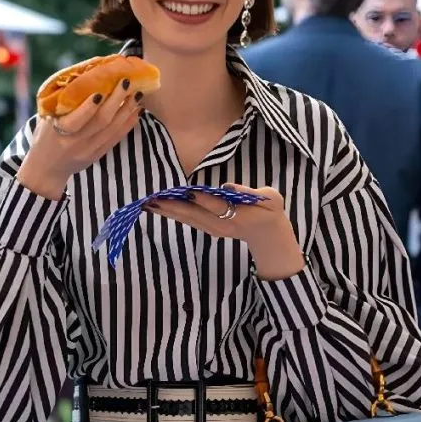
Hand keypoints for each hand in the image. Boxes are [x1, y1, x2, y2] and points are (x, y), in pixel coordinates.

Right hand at [17, 77, 142, 199]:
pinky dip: (128, 124)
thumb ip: (62, 101)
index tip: (100, 91)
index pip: (76, 120)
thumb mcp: (46, 119)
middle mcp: (76, 143)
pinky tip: (136, 111)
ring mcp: (89, 150)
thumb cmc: (45, 136)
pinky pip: (117, 138)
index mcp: (58, 132)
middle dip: (116, 100)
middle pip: (101, 121)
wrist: (47, 168)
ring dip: (127, 110)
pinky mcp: (98, 154)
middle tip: (127, 82)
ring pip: (113, 129)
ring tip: (137, 94)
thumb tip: (84, 74)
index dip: (89, 107)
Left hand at [145, 184, 304, 280]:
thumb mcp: (271, 198)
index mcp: (238, 215)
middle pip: (195, 214)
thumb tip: (228, 186)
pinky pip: (188, 221)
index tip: (186, 190)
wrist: (268, 235)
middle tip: (153, 198)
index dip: (201, 198)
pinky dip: (173, 214)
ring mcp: (213, 229)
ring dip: (168, 211)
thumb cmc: (270, 210)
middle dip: (173, 206)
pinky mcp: (207, 229)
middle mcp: (222, 224)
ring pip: (187, 219)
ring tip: (149, 203)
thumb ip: (250, 193)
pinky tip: (160, 208)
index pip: (217, 205)